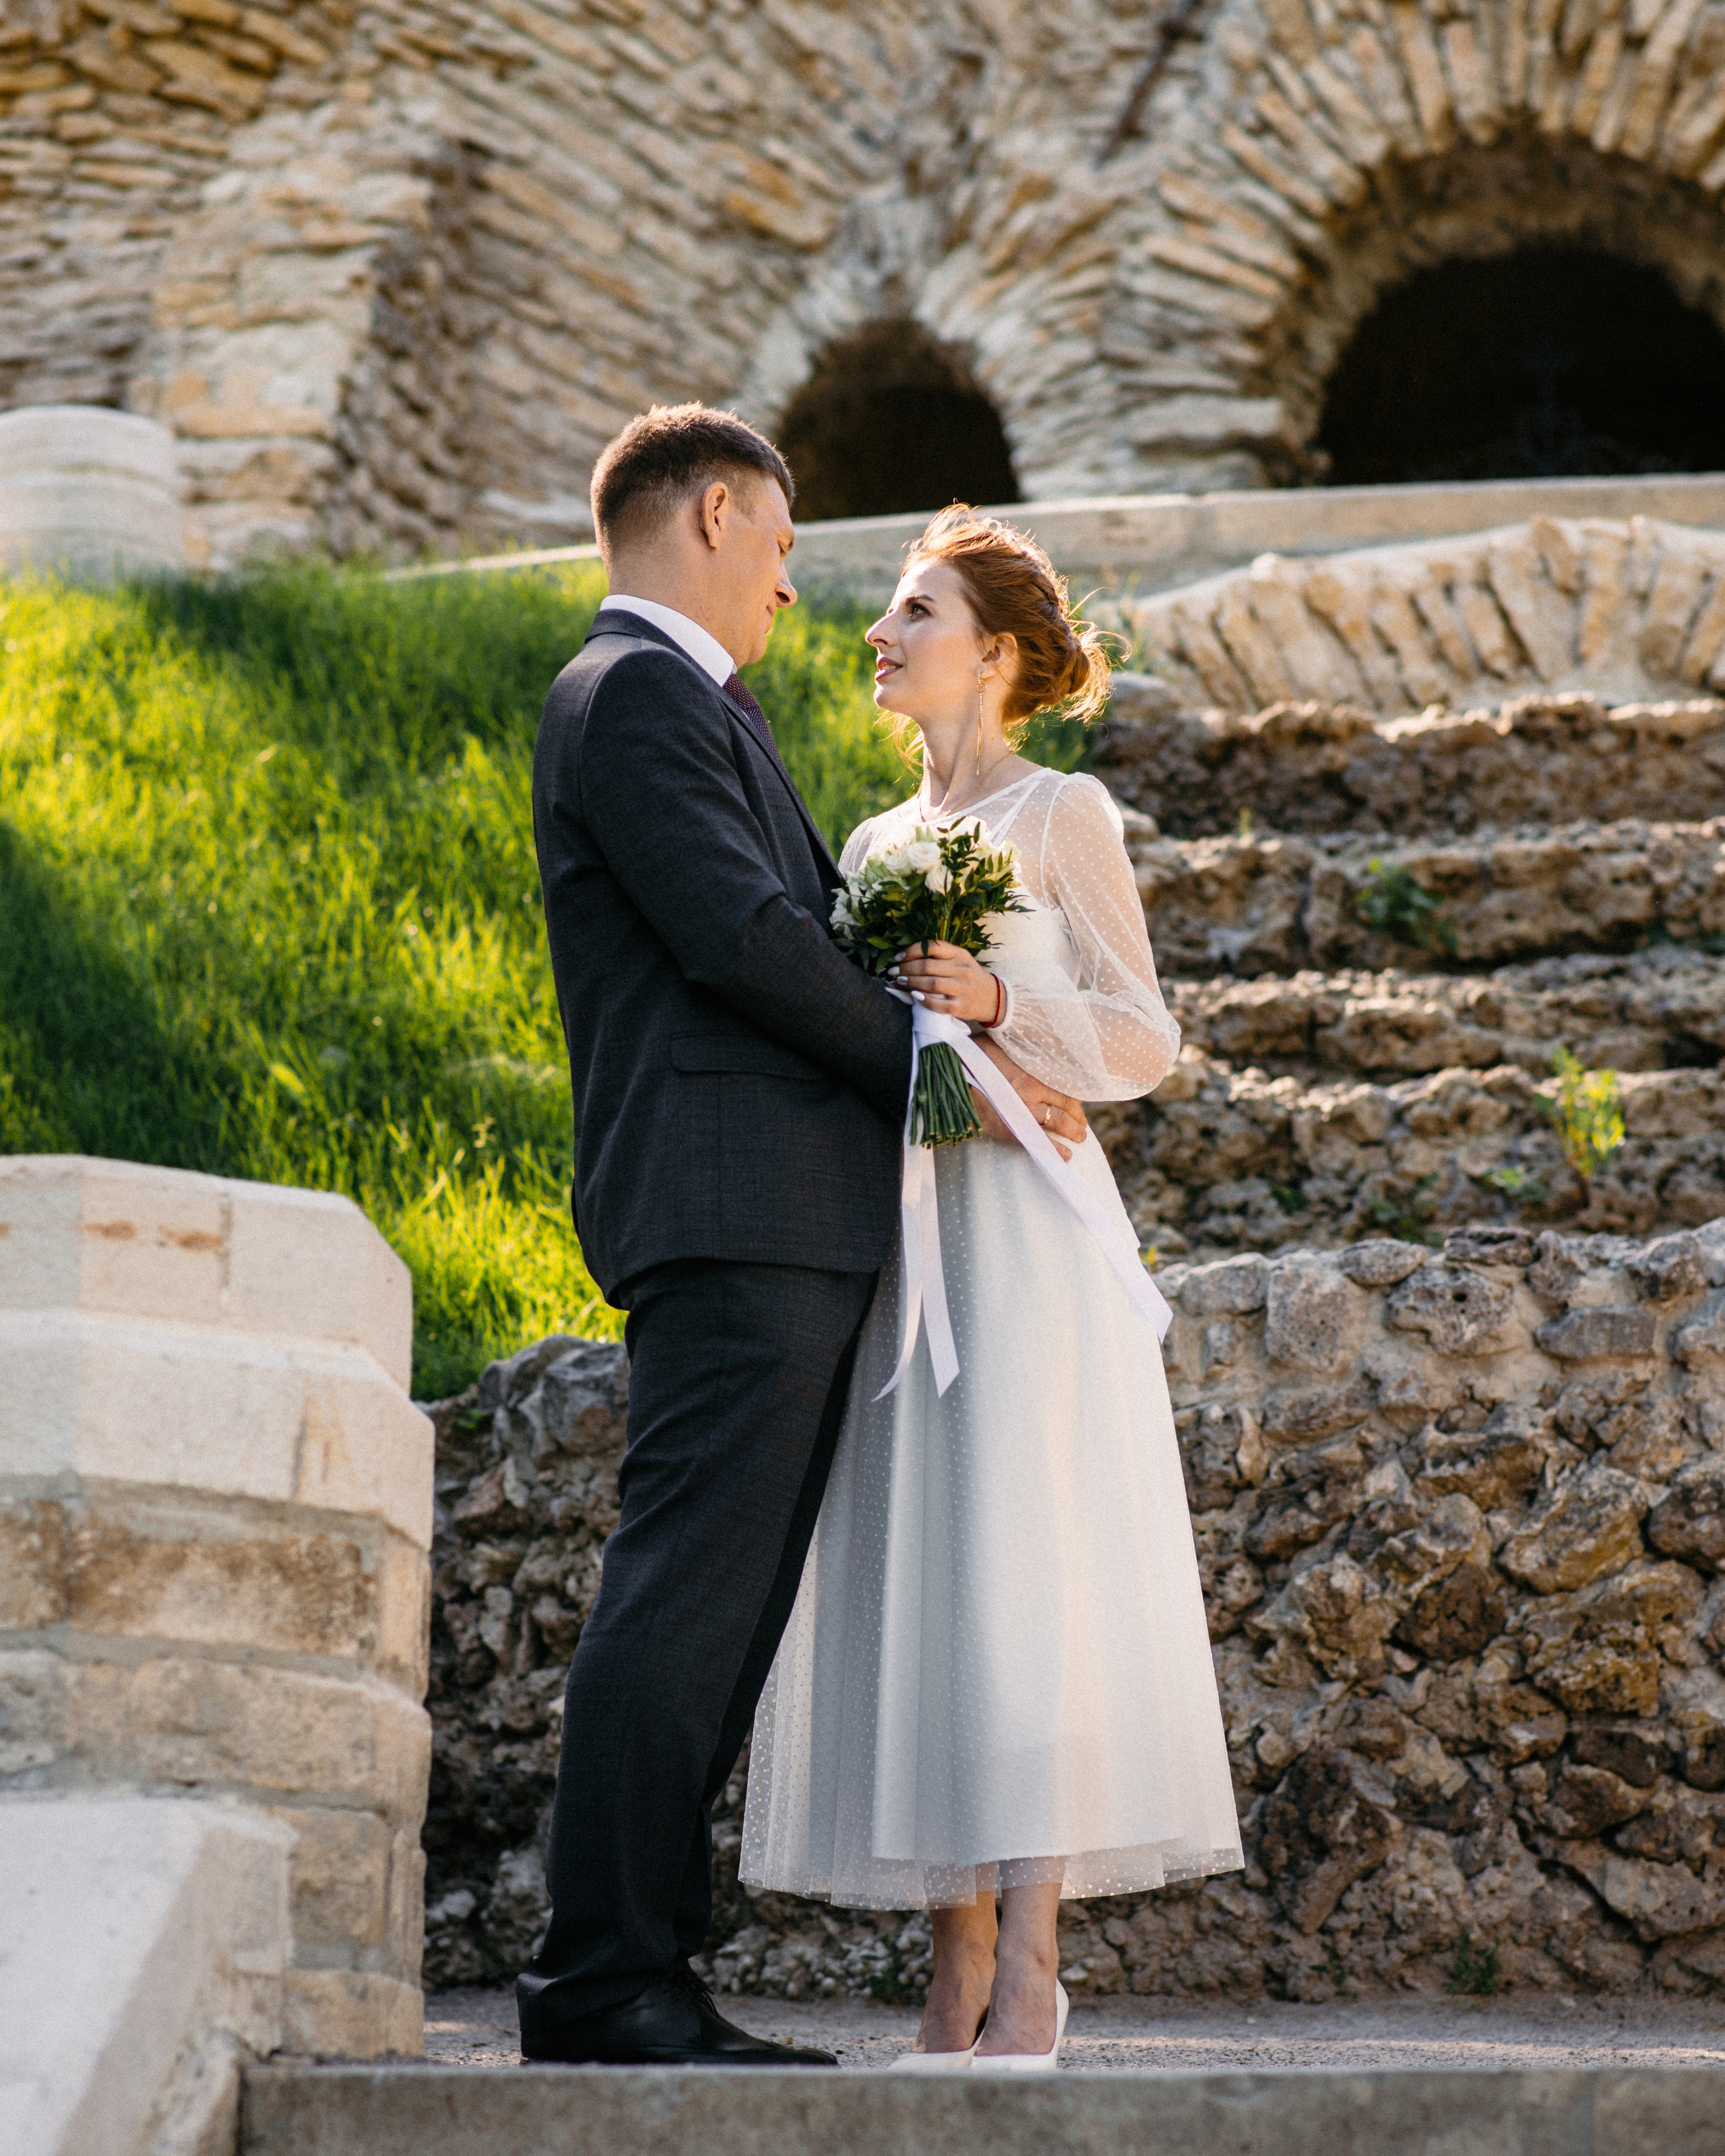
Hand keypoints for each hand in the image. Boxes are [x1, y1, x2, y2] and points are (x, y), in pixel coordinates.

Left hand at [890, 940, 1000, 1025]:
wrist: (992, 998)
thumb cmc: (968, 977)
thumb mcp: (960, 960)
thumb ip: (939, 957)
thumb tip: (906, 958)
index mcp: (960, 954)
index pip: (933, 947)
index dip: (912, 951)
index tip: (898, 957)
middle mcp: (963, 969)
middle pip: (928, 966)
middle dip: (906, 968)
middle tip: (893, 972)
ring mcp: (963, 989)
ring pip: (932, 984)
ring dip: (911, 982)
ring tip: (899, 981)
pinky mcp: (961, 1007)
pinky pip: (938, 1004)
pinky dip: (923, 999)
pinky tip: (914, 996)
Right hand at [969, 1037, 1086, 1161]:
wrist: (948, 1080)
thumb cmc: (969, 1055)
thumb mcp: (997, 1043)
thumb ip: (1016, 1046)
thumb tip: (1027, 1040)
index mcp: (1032, 1069)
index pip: (1065, 1084)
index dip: (1074, 1096)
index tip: (1077, 1102)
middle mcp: (1033, 1090)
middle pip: (1066, 1104)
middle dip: (1077, 1116)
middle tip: (1082, 1124)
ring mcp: (1023, 1111)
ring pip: (1058, 1122)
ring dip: (1073, 1131)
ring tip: (1080, 1137)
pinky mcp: (1010, 1129)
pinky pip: (1040, 1142)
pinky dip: (1056, 1151)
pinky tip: (1067, 1156)